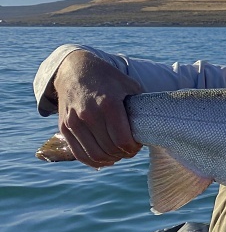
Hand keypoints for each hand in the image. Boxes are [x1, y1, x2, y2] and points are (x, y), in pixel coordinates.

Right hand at [54, 50, 143, 167]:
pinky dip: (94, 161)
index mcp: (108, 104)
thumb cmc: (108, 79)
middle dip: (124, 153)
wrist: (75, 70)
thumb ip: (141, 105)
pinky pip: (79, 154)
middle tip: (131, 149)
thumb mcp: (129, 85)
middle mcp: (89, 114)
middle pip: (110, 149)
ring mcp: (74, 121)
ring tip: (119, 153)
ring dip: (111, 159)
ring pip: (95, 155)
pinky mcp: (64, 127)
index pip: (122, 140)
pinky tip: (105, 159)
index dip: (133, 147)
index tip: (137, 144)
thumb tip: (155, 123)